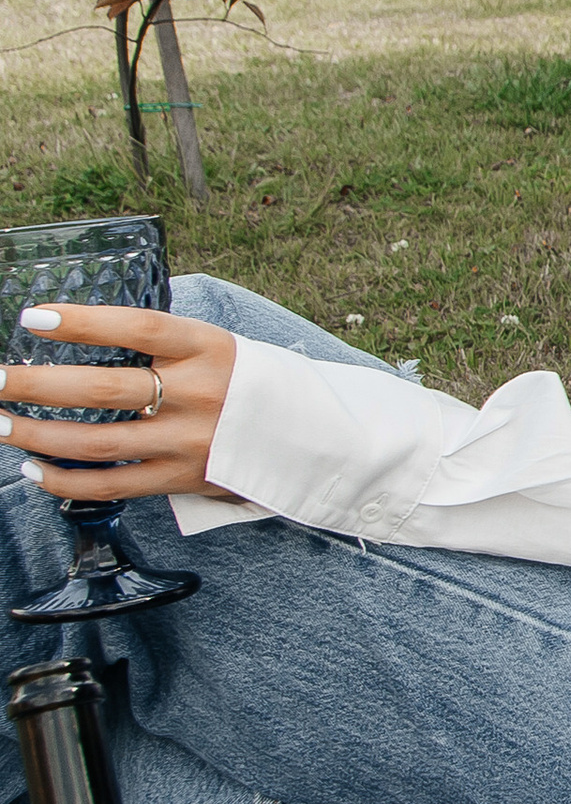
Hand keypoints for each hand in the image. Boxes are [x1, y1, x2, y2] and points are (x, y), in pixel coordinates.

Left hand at [0, 303, 236, 501]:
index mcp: (208, 348)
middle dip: (34, 385)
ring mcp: (187, 442)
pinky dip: (65, 481)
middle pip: (101, 390)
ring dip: (38, 435)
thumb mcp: (216, 346)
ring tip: (0, 423)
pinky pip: (112, 486)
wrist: (307, 435)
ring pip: (96, 443)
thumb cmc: (245, 382)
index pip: (139, 327)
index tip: (33, 318)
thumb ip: (162, 342)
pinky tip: (34, 469)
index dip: (83, 322)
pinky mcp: (180, 479)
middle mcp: (197, 395)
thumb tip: (83, 331)